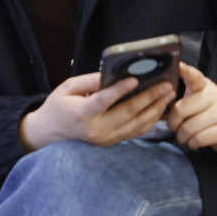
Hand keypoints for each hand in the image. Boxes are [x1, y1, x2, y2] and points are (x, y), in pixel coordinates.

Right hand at [19, 72, 176, 151]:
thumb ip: (89, 81)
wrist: (48, 134)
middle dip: (150, 98)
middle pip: (128, 113)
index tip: (135, 79)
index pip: (105, 101)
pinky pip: (134, 132)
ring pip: (136, 125)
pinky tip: (160, 109)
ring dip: (155, 109)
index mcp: (82, 114)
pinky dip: (150, 121)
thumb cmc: (57, 107)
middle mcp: (96, 129)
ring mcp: (105, 138)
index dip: (121, 90)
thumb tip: (112, 73)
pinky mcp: (111, 142)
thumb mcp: (67, 88)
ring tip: (168, 95)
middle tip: (166, 85)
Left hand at [167, 65, 216, 155]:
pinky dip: (192, 144)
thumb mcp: (197, 101)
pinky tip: (195, 142)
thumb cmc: (207, 115)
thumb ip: (184, 94)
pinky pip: (199, 139)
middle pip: (181, 109)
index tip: (180, 66)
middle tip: (175, 127)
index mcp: (205, 86)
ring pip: (189, 128)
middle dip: (173, 123)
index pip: (195, 77)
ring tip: (186, 137)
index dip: (187, 72)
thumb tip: (167, 85)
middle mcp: (215, 96)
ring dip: (182, 137)